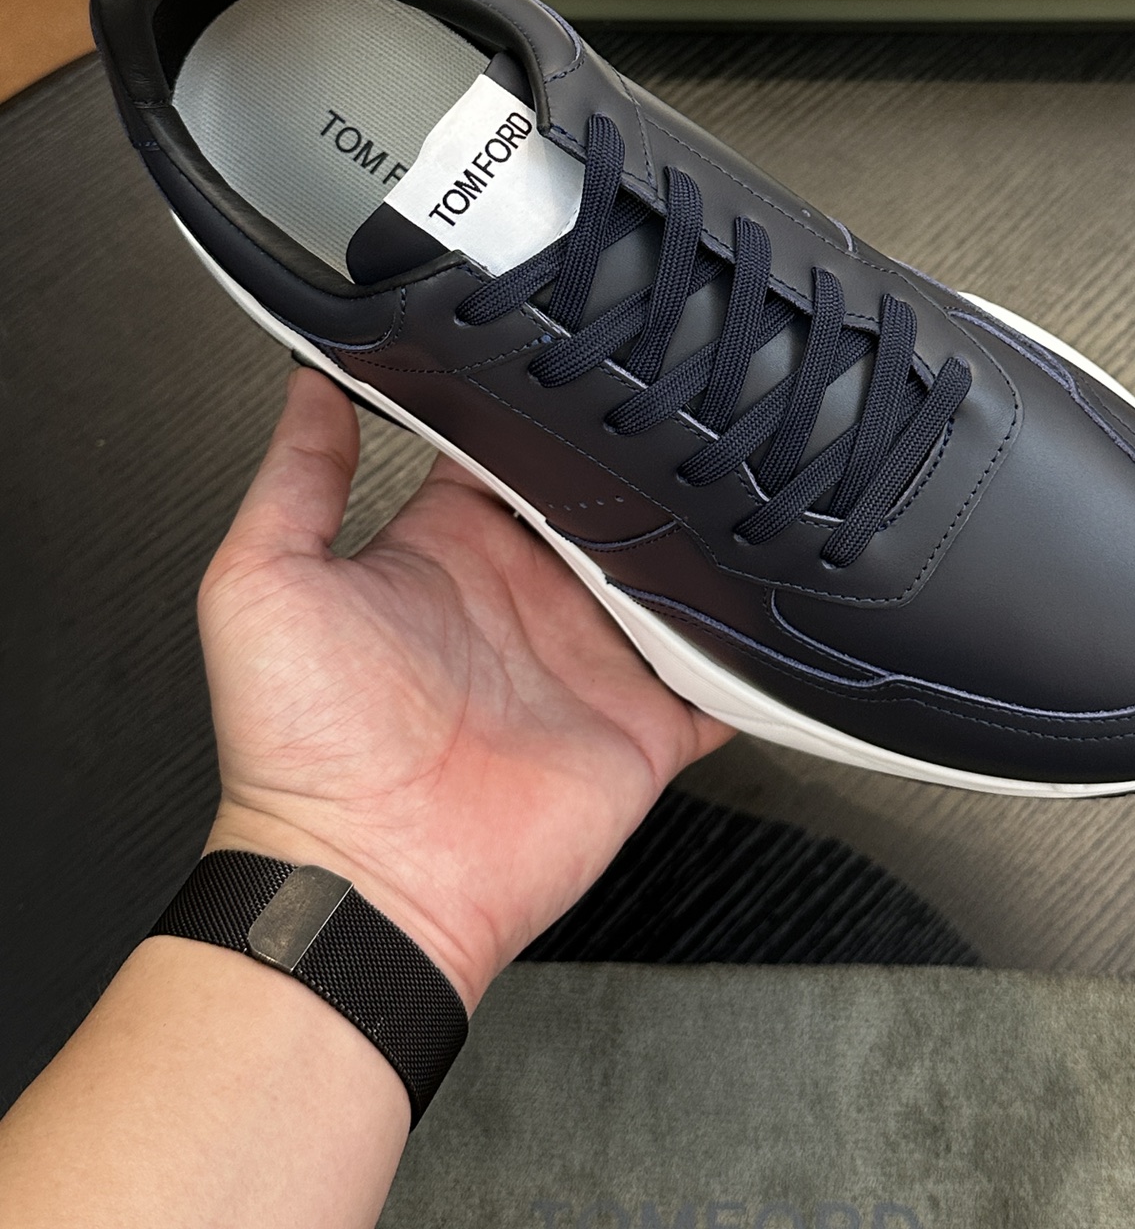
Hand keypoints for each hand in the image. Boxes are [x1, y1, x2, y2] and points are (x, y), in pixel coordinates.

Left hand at [200, 368, 730, 1006]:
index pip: (504, 452)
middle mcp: (523, 597)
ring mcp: (587, 661)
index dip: (534, 408)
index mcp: (445, 550)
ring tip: (734, 480)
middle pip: (600, 502)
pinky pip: (717, 679)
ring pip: (666, 575)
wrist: (365, 885)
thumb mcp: (261, 583)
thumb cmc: (300, 751)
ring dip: (696, 540)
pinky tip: (765, 604)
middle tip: (671, 407)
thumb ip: (296, 477)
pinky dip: (746, 650)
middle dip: (634, 460)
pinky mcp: (642, 726)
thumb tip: (308, 382)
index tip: (570, 357)